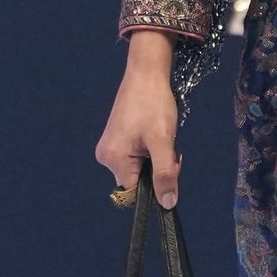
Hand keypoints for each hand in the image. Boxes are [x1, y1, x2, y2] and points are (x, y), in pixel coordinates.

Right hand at [94, 29, 180, 206]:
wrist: (146, 73)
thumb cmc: (153, 103)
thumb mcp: (163, 141)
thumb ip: (165, 174)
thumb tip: (167, 204)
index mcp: (113, 159)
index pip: (136, 191)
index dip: (157, 182)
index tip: (169, 162)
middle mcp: (107, 156)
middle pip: (138, 180)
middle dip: (157, 168)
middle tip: (168, 145)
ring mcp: (111, 147)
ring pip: (140, 168)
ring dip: (155, 157)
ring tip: (160, 134)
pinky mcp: (117, 139)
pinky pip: (137, 156)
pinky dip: (150, 149)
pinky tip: (154, 131)